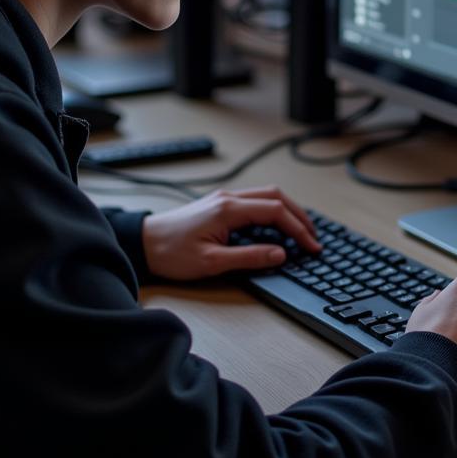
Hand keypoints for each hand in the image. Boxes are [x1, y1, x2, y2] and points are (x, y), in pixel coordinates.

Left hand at [141, 186, 321, 280]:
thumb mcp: (211, 262)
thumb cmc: (171, 253)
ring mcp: (224, 198)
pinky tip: (277, 226)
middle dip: (299, 216)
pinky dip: (273, 210)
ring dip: (287, 211)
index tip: (311, 246)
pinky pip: (255, 201)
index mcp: (228, 209)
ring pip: (267, 195)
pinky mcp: (220, 204)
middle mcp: (229, 198)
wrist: (143, 243)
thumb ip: (249, 257)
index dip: (297, 229)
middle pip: (276, 197)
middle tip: (313, 237)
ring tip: (301, 231)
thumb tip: (280, 254)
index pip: (275, 212)